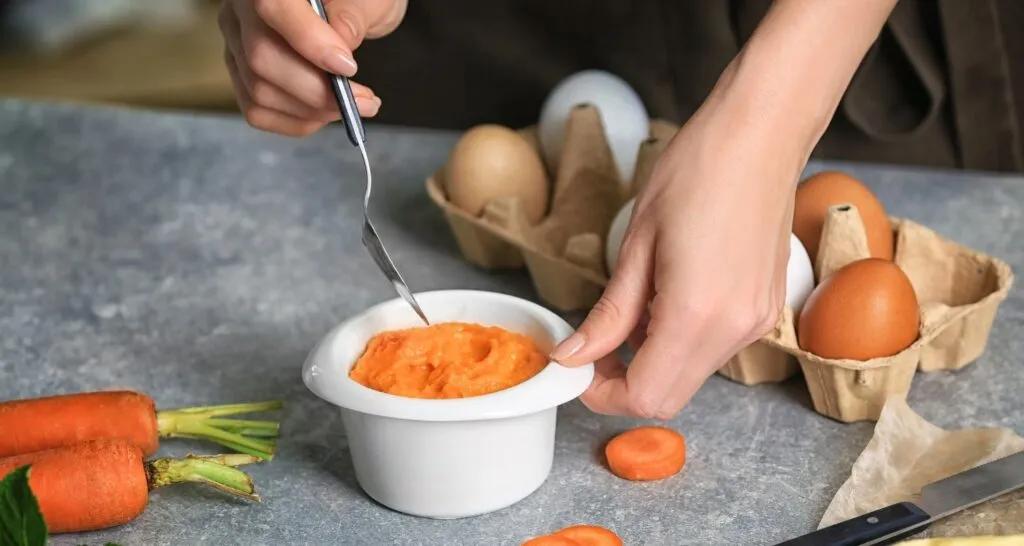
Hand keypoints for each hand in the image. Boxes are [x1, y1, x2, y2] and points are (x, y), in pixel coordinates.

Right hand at [218, 0, 407, 135]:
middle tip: (363, 101)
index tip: (346, 67)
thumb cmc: (352, 3)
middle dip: (316, 91)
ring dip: (312, 111)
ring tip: (352, 106)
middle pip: (262, 58)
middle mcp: (241, 12)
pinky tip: (325, 114)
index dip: (308, 40)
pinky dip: (297, 121)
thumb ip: (352, 15)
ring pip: (259, 91)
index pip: (273, 7)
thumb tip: (341, 42)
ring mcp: (236, 46)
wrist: (345, 11)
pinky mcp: (241, 77)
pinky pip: (258, 112)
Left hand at [550, 84, 804, 419]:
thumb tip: (573, 356)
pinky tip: (667, 296)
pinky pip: (714, 349)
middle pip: (670, 397)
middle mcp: (734, 330)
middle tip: (595, 348)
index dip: (603, 394)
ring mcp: (757, 322)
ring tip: (634, 305)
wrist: (762, 134)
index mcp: (697, 314)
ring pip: (692, 375)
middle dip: (625, 384)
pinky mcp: (766, 310)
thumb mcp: (637, 245)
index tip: (577, 368)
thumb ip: (608, 314)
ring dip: (653, 359)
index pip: (646, 396)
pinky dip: (681, 340)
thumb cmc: (697, 171)